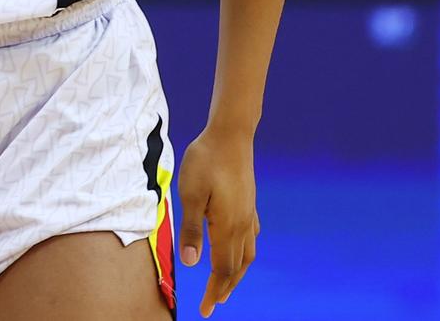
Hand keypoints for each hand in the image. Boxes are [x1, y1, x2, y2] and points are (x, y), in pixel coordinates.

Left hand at [175, 123, 258, 317]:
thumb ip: (192, 230)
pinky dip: (244, 254)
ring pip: (247, 255)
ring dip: (236, 274)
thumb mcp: (190, 195)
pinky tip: (238, 252)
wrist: (230, 136)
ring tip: (225, 285)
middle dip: (224, 288)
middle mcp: (243, 226)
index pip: (223, 269)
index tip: (205, 309)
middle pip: (237, 267)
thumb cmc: (205, 162)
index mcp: (228, 227)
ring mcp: (249, 215)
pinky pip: (250, 239)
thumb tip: (192, 263)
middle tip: (212, 304)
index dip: (214, 291)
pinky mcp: (248, 205)